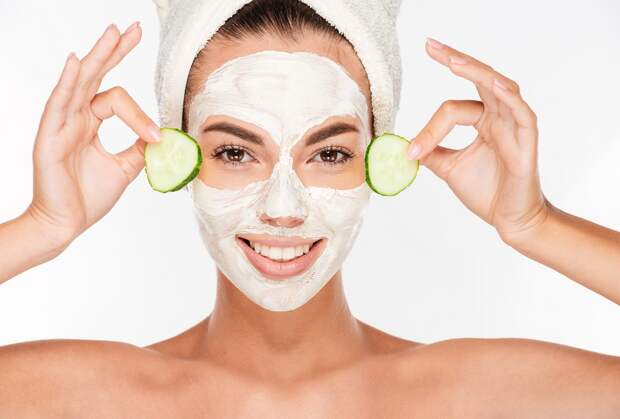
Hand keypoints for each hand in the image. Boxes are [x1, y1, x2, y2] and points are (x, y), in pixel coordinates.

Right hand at [25, 22, 160, 248]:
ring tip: (113, 33)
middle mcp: (75, 118)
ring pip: (80, 83)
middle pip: (96, 76)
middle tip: (133, 28)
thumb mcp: (124, 168)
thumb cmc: (88, 196)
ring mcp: (61, 125)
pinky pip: (59, 104)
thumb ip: (140, 149)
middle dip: (115, 51)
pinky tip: (78, 63)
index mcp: (90, 123)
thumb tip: (164, 135)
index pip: (117, 98)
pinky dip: (68, 83)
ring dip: (98, 57)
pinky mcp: (50, 137)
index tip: (157, 136)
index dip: (142, 116)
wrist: (66, 224)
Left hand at [407, 38, 549, 243]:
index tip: (411, 152)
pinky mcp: (527, 140)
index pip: (452, 109)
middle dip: (455, 60)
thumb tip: (403, 143)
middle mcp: (499, 117)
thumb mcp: (448, 167)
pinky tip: (493, 84)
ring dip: (476, 71)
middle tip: (430, 45)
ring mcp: (515, 126)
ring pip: (499, 87)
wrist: (509, 220)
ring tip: (453, 60)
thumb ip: (430, 151)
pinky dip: (509, 96)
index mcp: (483, 121)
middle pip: (479, 78)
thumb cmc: (486, 191)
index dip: (429, 128)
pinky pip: (522, 112)